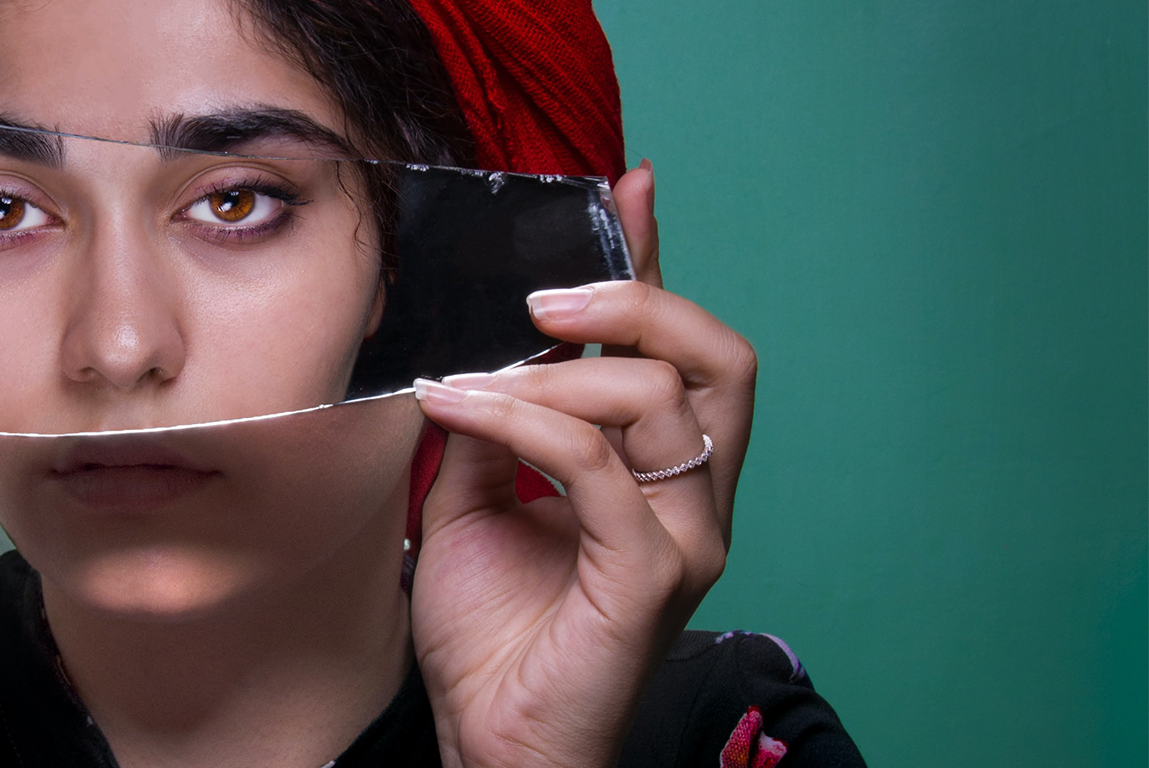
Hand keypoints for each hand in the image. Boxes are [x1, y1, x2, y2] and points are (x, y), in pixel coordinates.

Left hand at [408, 163, 758, 766]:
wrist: (490, 738)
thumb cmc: (490, 632)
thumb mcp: (472, 499)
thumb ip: (489, 423)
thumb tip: (473, 346)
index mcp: (655, 471)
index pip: (673, 349)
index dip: (653, 264)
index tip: (627, 188)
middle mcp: (690, 497)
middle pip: (717, 357)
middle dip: (636, 299)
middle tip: (542, 295)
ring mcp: (683, 536)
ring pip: (660, 398)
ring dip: (551, 369)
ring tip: (468, 378)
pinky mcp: (653, 575)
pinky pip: (599, 464)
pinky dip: (526, 419)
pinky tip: (462, 408)